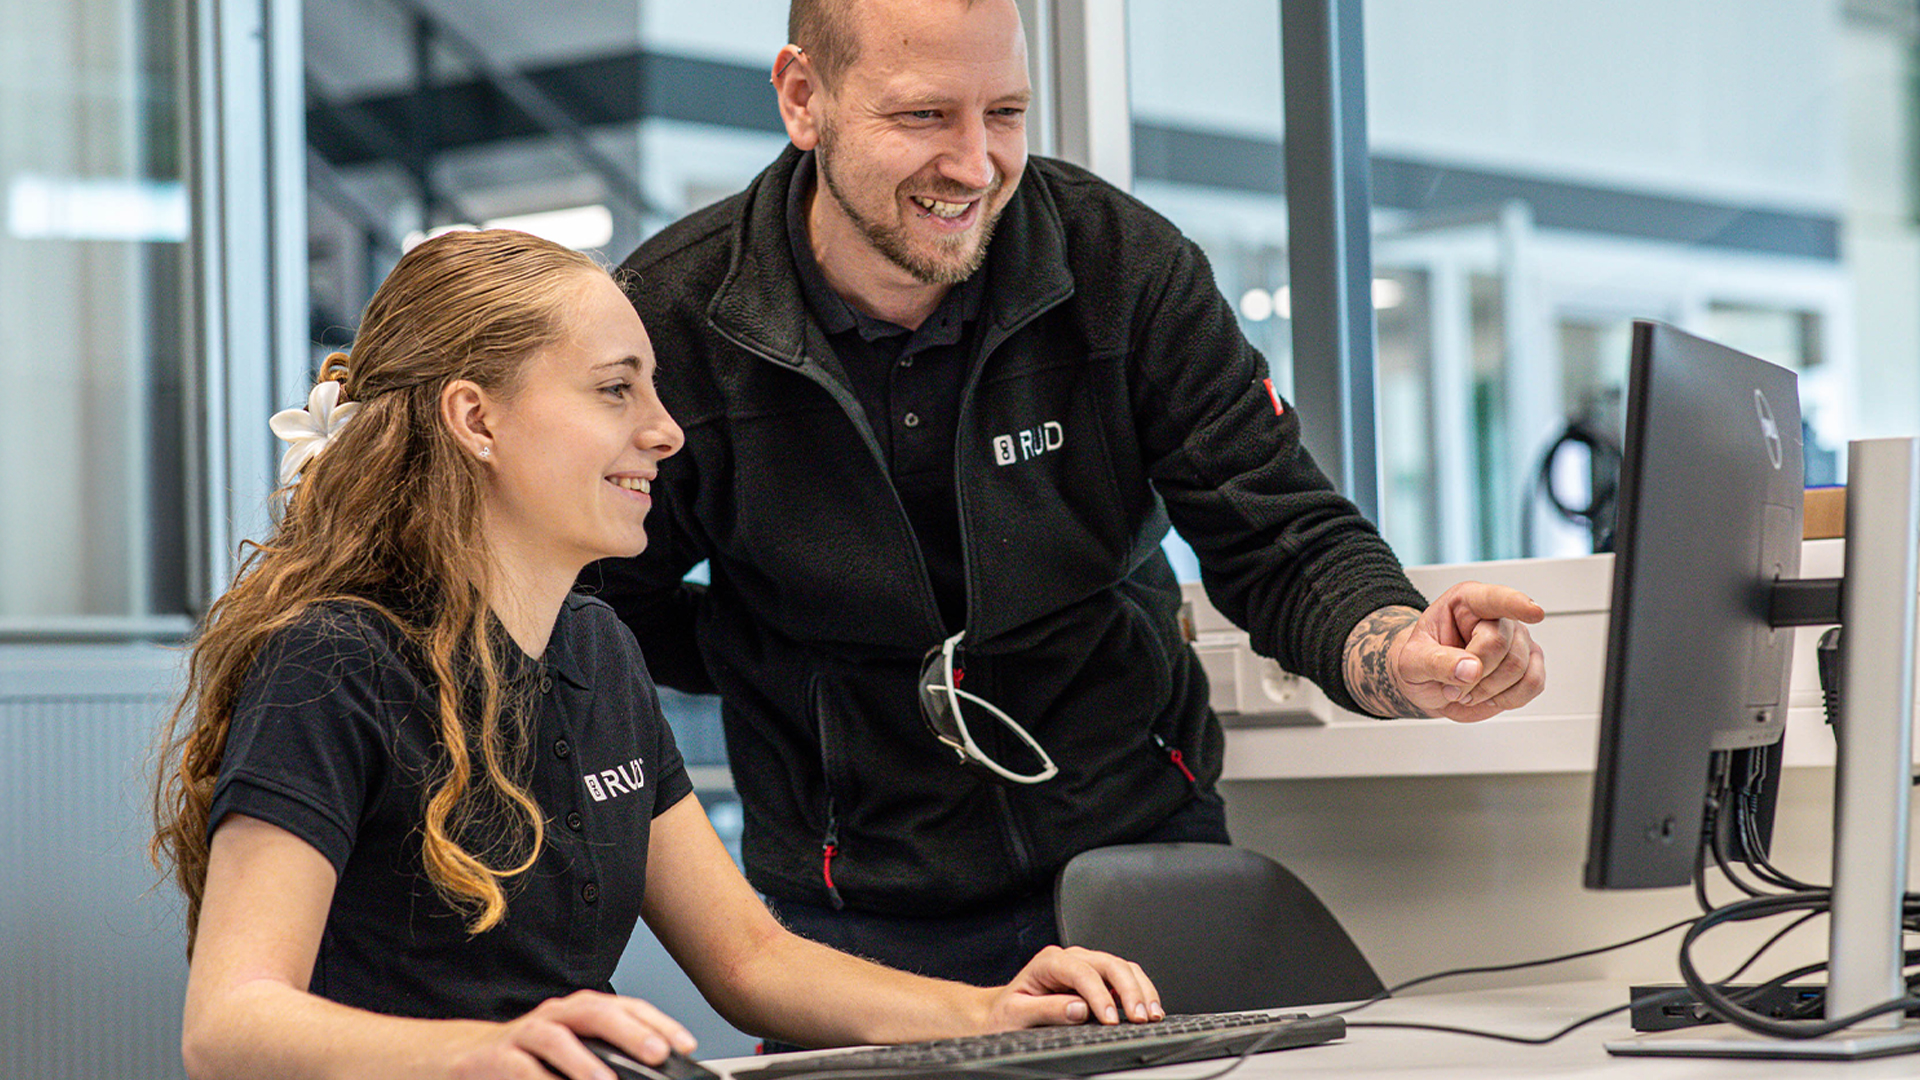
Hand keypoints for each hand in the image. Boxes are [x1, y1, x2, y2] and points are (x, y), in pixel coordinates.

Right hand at [446, 989, 696, 1079]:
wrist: (468, 1058)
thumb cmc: (531, 1058)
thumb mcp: (574, 1054)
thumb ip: (608, 1060)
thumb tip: (652, 1070)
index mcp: (580, 1012)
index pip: (627, 1008)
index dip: (659, 1023)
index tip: (686, 1044)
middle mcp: (556, 1016)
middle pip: (596, 1013)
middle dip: (630, 1032)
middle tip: (657, 1054)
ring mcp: (525, 1034)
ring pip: (557, 1039)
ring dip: (584, 1063)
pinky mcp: (498, 1058)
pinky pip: (521, 1070)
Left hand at [983, 945, 1164, 1030]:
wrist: (1002, 1013)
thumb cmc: (1007, 1013)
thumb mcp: (1017, 1014)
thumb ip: (1047, 1010)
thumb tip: (1079, 1009)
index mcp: (1048, 962)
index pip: (1082, 973)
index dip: (1100, 995)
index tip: (1109, 1019)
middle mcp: (1070, 959)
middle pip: (1110, 964)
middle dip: (1129, 991)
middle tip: (1139, 1018)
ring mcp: (1086, 966)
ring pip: (1123, 968)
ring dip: (1141, 990)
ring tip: (1151, 1015)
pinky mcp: (1098, 979)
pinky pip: (1125, 978)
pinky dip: (1140, 992)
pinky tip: (1148, 1009)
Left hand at [1391, 581, 1545, 722]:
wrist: (1430, 686)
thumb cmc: (1422, 663)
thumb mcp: (1412, 662)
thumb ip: (1437, 662)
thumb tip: (1471, 669)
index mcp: (1466, 602)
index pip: (1495, 599)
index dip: (1516, 604)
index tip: (1534, 612)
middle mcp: (1497, 616)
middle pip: (1501, 645)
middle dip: (1474, 675)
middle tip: (1451, 686)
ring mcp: (1517, 639)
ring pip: (1519, 668)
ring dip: (1488, 690)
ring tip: (1466, 690)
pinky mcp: (1530, 664)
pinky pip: (1534, 684)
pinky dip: (1508, 699)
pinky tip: (1488, 695)